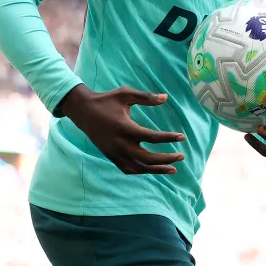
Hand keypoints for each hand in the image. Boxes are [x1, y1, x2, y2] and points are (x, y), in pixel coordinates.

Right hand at [59, 84, 185, 174]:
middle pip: (147, 158)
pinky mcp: (110, 156)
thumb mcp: (125, 93)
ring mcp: (114, 153)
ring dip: (156, 170)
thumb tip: (166, 97)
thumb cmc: (106, 100)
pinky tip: (152, 169)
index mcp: (125, 128)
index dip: (168, 138)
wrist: (83, 111)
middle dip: (166, 159)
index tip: (182, 137)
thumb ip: (146, 97)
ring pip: (138, 168)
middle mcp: (120, 144)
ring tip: (173, 169)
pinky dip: (141, 171)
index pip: (151, 137)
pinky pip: (128, 169)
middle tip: (181, 156)